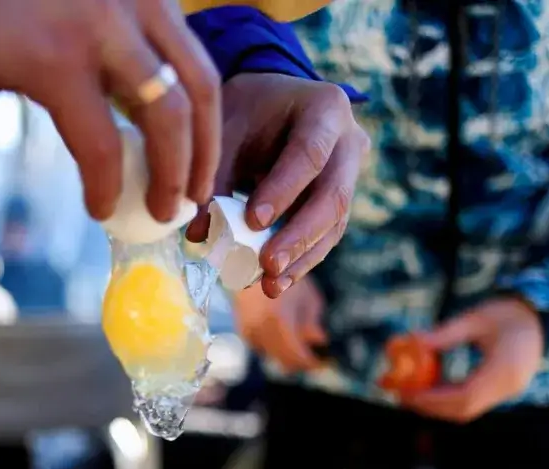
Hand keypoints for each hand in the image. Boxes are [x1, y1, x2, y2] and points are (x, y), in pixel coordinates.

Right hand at [0, 0, 220, 222]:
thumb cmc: (2, 3)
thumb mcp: (81, 14)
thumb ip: (114, 52)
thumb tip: (136, 127)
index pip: (199, 68)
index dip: (209, 130)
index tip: (201, 170)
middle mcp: (134, 4)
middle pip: (197, 92)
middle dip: (200, 159)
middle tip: (189, 201)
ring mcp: (98, 28)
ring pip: (165, 116)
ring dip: (169, 176)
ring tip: (157, 211)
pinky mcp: (54, 60)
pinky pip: (99, 140)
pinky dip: (105, 182)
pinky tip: (100, 204)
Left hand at [187, 73, 368, 298]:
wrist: (273, 103)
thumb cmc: (248, 111)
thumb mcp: (228, 129)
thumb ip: (214, 176)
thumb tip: (197, 234)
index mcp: (325, 108)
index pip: (310, 152)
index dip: (284, 189)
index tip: (253, 221)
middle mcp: (349, 141)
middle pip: (334, 196)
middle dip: (299, 236)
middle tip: (268, 265)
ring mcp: (351, 175)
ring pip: (336, 223)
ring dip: (302, 258)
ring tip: (272, 285)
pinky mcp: (340, 202)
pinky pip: (328, 235)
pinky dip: (302, 260)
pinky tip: (279, 281)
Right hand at [233, 276, 327, 372]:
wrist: (250, 262)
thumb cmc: (283, 274)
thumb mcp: (306, 294)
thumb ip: (312, 321)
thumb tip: (320, 340)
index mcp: (280, 321)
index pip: (298, 356)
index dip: (312, 362)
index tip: (325, 362)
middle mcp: (262, 330)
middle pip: (284, 360)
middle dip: (300, 361)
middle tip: (314, 357)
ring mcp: (249, 330)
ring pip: (272, 355)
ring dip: (286, 354)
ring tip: (299, 343)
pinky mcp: (242, 328)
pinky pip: (260, 347)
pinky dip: (272, 346)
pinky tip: (281, 335)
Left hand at [399, 298, 544, 422]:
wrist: (541, 319)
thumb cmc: (507, 313)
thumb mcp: (475, 318)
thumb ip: (445, 333)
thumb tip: (411, 341)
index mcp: (505, 369)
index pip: (465, 394)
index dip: (433, 398)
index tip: (407, 392)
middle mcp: (509, 387)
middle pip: (464, 408)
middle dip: (430, 406)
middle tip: (401, 396)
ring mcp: (508, 392)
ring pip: (467, 409)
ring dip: (438, 406)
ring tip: (410, 393)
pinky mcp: (503, 392)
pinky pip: (473, 402)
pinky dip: (449, 399)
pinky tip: (430, 387)